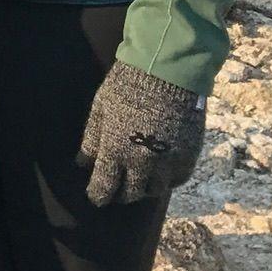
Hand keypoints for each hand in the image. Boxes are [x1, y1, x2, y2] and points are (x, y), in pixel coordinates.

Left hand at [77, 61, 206, 206]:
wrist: (168, 73)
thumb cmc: (127, 86)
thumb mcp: (101, 108)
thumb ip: (92, 138)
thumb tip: (82, 162)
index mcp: (116, 150)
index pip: (105, 186)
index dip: (98, 195)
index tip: (96, 197)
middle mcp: (142, 163)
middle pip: (131, 194)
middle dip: (121, 194)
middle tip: (116, 189)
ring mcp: (168, 162)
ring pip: (155, 190)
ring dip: (144, 188)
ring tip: (137, 180)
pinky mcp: (188, 157)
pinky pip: (176, 180)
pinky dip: (166, 180)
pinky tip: (159, 172)